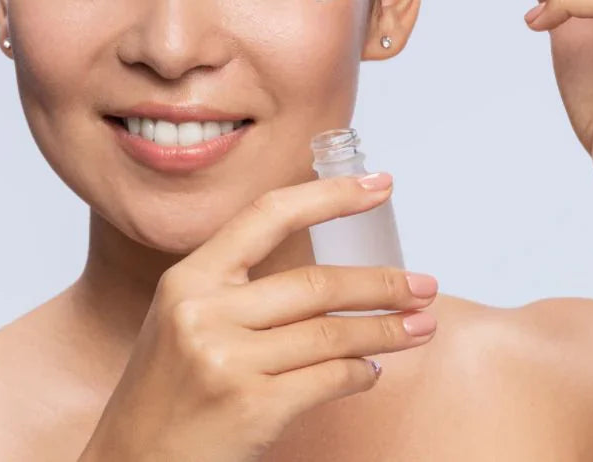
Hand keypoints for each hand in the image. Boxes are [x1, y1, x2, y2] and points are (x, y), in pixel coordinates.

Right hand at [79, 175, 439, 461]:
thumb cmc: (167, 395)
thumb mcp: (184, 324)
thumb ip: (240, 294)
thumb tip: (334, 280)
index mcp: (188, 280)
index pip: (268, 215)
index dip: (330, 196)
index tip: (380, 186)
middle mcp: (204, 313)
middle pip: (317, 283)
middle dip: (383, 284)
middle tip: (425, 287)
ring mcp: (226, 360)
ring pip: (332, 333)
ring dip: (387, 331)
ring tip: (420, 328)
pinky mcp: (252, 406)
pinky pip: (329, 378)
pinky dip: (359, 374)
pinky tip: (369, 372)